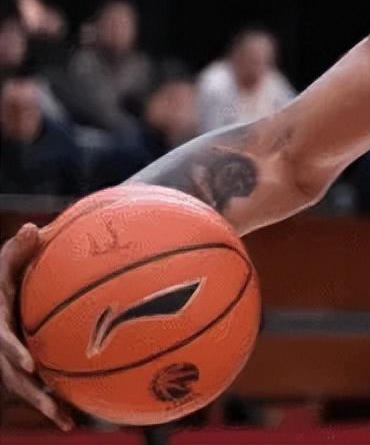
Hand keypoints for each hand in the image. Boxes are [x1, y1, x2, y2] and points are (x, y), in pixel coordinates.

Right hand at [0, 224, 73, 430]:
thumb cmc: (10, 269)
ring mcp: (13, 357)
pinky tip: (80, 414)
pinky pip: (42, 384)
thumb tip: (30, 228)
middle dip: (32, 393)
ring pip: (27, 387)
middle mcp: (2, 344)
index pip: (2, 339)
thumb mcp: (8, 257)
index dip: (14, 352)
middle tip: (53, 406)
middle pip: (13, 374)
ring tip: (69, 422)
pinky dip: (57, 399)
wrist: (6, 289)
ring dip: (46, 405)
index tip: (32, 364)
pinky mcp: (27, 364)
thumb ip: (19, 248)